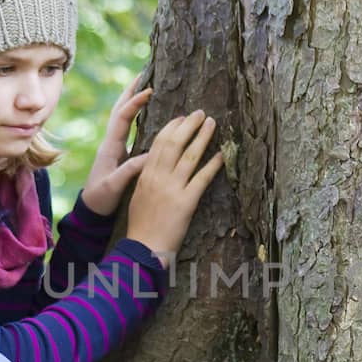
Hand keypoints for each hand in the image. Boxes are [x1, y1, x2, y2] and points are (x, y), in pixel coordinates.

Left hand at [81, 78, 153, 217]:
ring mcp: (115, 147)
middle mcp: (111, 142)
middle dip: (131, 91)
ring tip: (146, 86)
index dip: (135, 102)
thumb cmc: (101, 199)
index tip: (150, 89)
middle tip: (143, 74)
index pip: (123, 117)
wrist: (91, 211)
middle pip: (120, 110)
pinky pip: (129, 128)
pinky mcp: (120, 153)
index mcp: (110, 147)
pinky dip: (136, 115)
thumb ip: (129, 170)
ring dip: (132, 100)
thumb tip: (150, 154)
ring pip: (123, 117)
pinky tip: (147, 113)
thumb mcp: (114, 186)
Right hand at [125, 110, 224, 263]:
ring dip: (202, 137)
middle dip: (188, 125)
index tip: (182, 118)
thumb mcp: (139, 195)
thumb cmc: (141, 225)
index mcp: (146, 175)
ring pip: (189, 156)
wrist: (143, 248)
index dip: (172, 127)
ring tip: (212, 123)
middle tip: (200, 112)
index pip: (159, 143)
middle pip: (174, 143)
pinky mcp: (186, 202)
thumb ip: (147, 177)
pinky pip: (202, 179)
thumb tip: (156, 162)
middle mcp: (158, 178)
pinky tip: (222, 154)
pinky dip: (213, 164)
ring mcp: (172, 189)